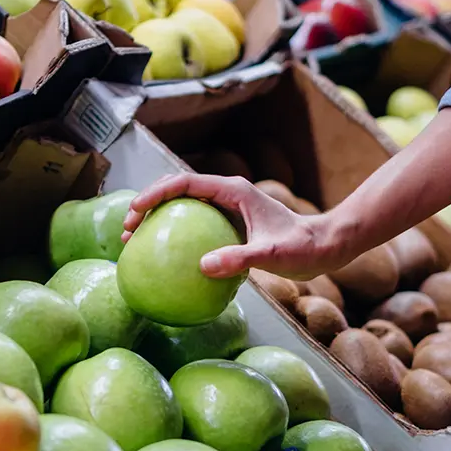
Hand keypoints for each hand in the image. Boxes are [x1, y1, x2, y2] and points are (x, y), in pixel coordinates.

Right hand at [121, 174, 346, 279]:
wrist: (325, 247)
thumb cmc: (302, 248)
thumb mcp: (271, 255)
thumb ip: (239, 258)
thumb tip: (203, 267)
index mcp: (232, 191)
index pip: (184, 183)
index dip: (155, 194)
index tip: (134, 212)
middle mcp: (227, 194)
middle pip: (176, 190)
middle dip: (148, 205)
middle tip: (126, 230)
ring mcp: (228, 208)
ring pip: (183, 207)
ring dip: (157, 219)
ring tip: (134, 242)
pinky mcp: (231, 224)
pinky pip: (195, 225)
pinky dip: (175, 235)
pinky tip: (166, 260)